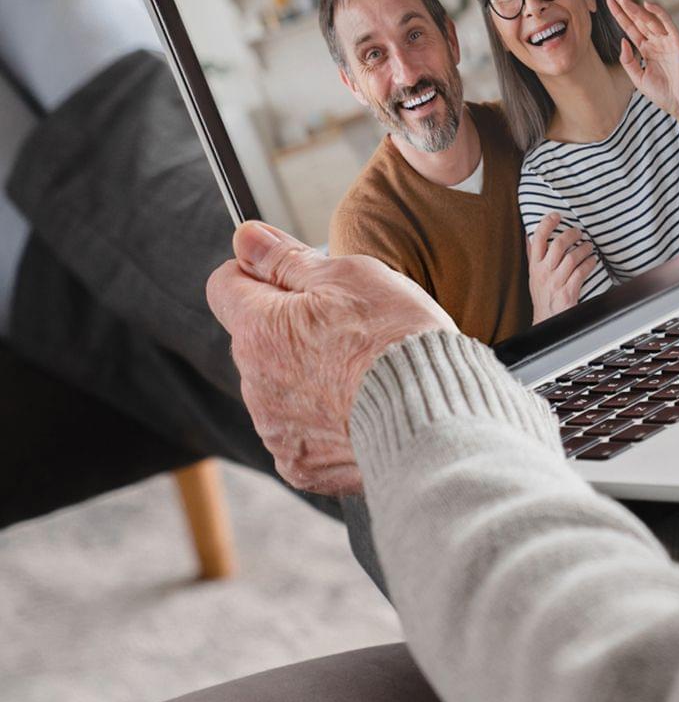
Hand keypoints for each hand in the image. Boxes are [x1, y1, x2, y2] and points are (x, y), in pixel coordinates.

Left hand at [206, 222, 455, 496]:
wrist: (429, 417)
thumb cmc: (393, 339)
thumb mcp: (349, 277)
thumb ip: (288, 259)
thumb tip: (245, 236)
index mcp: (258, 329)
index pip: (226, 285)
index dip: (260, 273)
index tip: (298, 278)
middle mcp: (253, 383)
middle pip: (257, 339)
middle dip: (290, 328)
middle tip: (351, 326)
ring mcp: (274, 429)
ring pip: (279, 386)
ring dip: (309, 375)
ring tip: (364, 372)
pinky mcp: (300, 465)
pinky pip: (302, 432)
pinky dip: (326, 420)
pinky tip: (362, 409)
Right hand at [527, 211, 598, 323]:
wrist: (546, 319)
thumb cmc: (542, 294)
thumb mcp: (533, 274)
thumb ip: (533, 255)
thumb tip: (529, 233)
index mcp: (534, 266)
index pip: (537, 239)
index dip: (546, 224)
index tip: (555, 215)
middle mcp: (544, 273)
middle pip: (557, 245)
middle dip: (571, 234)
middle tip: (579, 232)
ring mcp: (556, 283)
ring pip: (572, 258)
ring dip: (584, 248)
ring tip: (589, 246)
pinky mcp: (568, 292)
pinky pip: (581, 272)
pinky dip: (589, 264)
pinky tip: (592, 260)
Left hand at [607, 0, 678, 121]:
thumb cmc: (661, 93)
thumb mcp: (636, 78)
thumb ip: (628, 60)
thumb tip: (623, 41)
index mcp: (646, 49)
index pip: (629, 27)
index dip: (619, 14)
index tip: (607, 0)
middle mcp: (655, 42)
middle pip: (637, 18)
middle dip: (624, 4)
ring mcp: (666, 41)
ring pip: (648, 19)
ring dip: (635, 7)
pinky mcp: (677, 43)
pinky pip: (667, 23)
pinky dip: (658, 13)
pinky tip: (646, 4)